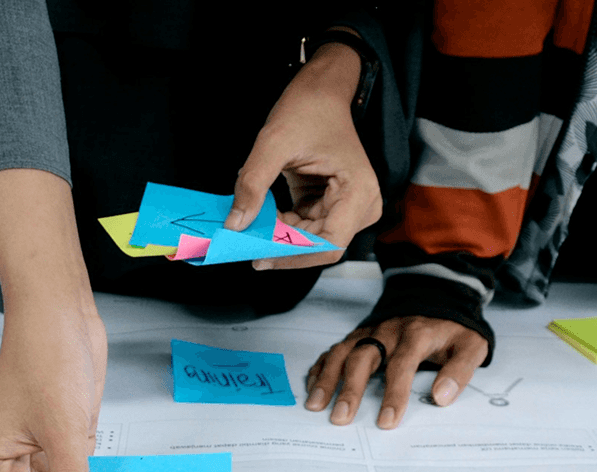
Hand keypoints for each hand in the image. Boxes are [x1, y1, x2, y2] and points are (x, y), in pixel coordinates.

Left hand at [224, 40, 381, 269]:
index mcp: (358, 193)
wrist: (322, 90)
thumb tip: (235, 224)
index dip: (293, 256)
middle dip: (283, 247)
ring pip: (310, 242)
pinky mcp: (332, 208)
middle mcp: (361, 206)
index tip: (260, 257)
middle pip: (319, 247)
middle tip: (246, 244)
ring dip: (280, 237)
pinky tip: (263, 216)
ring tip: (252, 224)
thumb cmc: (309, 108)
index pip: (328, 245)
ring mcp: (348, 209)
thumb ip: (252, 184)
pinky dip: (282, 227)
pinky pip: (305, 230)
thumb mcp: (273, 143)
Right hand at [306, 317, 488, 427]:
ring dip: (327, 379)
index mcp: (416, 334)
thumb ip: (460, 371)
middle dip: (349, 390)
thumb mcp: (472, 345)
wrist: (439, 294)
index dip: (394, 394)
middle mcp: (388, 331)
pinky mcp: (359, 335)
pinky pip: (335, 349)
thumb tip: (442, 397)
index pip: (401, 365)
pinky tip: (312, 388)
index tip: (387, 422)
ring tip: (315, 405)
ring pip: (342, 352)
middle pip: (363, 358)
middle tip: (341, 418)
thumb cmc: (452, 328)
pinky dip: (321, 368)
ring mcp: (369, 332)